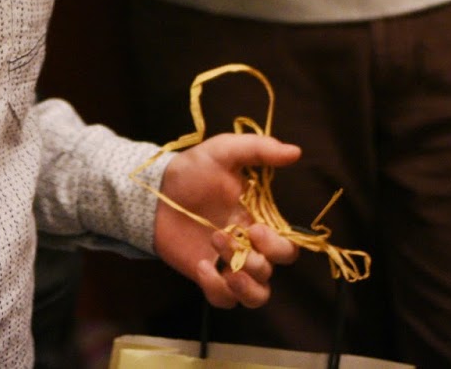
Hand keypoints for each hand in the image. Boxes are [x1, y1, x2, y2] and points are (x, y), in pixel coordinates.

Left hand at [155, 133, 302, 308]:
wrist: (155, 191)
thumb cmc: (193, 170)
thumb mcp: (224, 151)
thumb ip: (260, 149)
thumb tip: (296, 152)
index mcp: (260, 221)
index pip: (287, 248)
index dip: (278, 246)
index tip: (254, 228)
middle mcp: (249, 247)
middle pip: (272, 271)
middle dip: (257, 262)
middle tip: (230, 237)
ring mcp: (228, 265)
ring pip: (256, 296)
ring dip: (244, 285)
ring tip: (219, 263)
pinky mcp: (207, 277)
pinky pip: (224, 301)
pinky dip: (216, 289)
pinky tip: (201, 266)